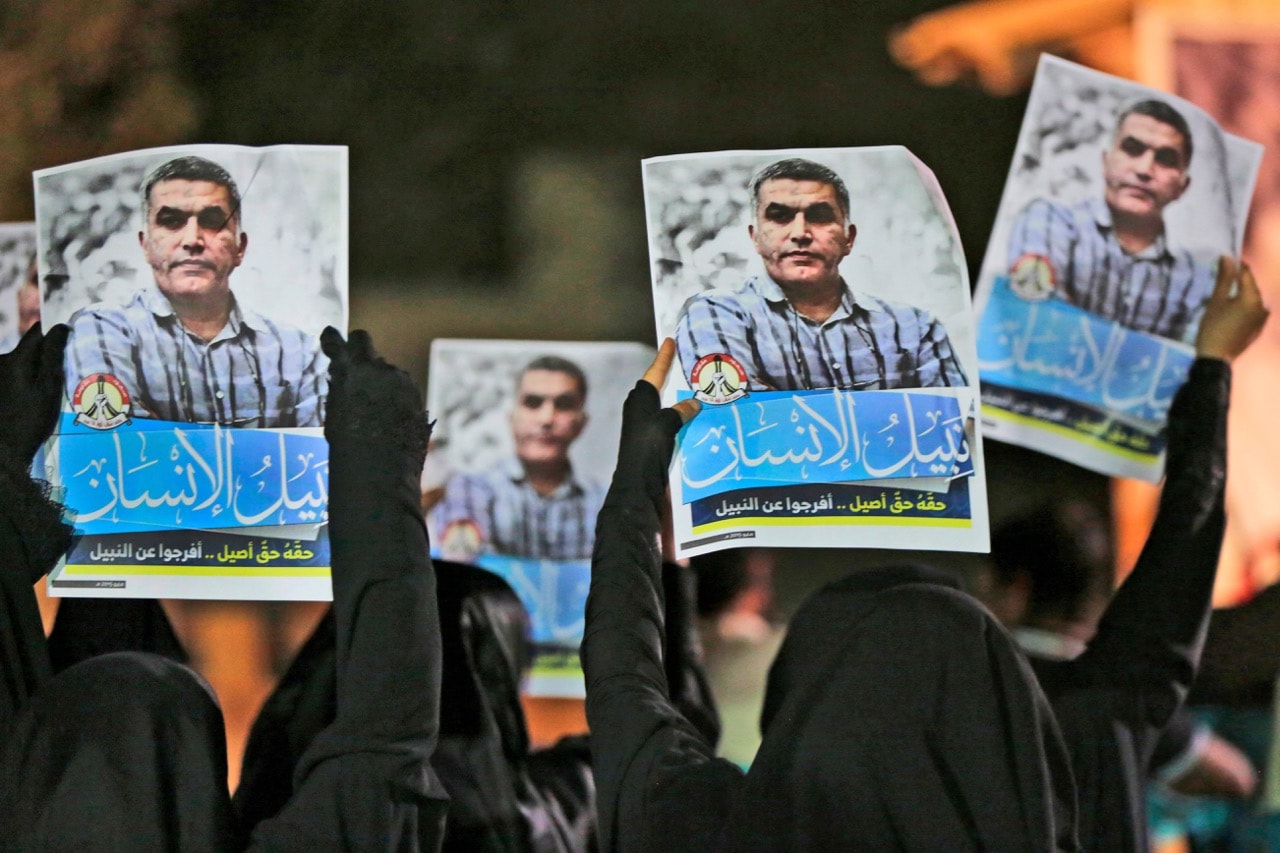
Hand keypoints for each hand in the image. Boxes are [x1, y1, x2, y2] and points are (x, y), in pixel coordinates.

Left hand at [0, 323, 69, 465]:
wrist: (5, 450)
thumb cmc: (31, 420)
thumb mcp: (49, 388)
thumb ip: (53, 356)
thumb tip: (60, 328)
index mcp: (16, 359)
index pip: (38, 332)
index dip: (55, 334)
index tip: (71, 342)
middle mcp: (1, 362)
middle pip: (29, 348)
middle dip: (45, 355)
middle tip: (63, 372)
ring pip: (21, 363)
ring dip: (34, 370)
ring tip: (48, 390)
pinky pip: (14, 376)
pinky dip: (25, 382)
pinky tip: (31, 400)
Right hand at [320, 327, 429, 468]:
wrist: (382, 466)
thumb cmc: (348, 444)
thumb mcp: (335, 412)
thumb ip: (341, 388)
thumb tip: (343, 377)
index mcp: (348, 370)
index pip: (336, 341)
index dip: (332, 339)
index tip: (331, 337)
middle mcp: (375, 367)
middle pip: (364, 342)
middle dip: (359, 349)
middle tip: (357, 366)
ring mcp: (399, 378)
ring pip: (386, 370)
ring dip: (381, 381)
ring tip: (377, 409)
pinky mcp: (415, 392)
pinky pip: (402, 387)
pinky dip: (396, 395)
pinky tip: (393, 417)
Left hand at [609, 339, 700, 506]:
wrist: (638, 486)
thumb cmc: (647, 450)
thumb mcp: (665, 425)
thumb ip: (679, 411)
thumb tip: (693, 403)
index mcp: (640, 400)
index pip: (655, 372)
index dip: (664, 357)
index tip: (670, 340)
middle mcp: (641, 411)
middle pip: (659, 388)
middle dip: (672, 376)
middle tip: (689, 363)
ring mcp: (646, 427)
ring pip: (667, 406)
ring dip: (681, 399)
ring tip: (700, 389)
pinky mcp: (653, 443)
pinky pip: (672, 423)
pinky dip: (683, 418)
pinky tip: (698, 420)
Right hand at [1195, 256, 1268, 363]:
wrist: (1217, 359)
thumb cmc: (1213, 328)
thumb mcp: (1215, 302)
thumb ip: (1223, 279)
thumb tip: (1227, 257)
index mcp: (1252, 297)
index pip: (1246, 274)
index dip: (1235, 266)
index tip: (1224, 262)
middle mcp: (1263, 305)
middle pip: (1250, 286)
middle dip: (1238, 281)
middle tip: (1222, 280)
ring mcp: (1263, 318)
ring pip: (1252, 299)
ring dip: (1240, 295)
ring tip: (1224, 298)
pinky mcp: (1259, 328)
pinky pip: (1253, 311)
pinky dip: (1243, 308)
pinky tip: (1230, 313)